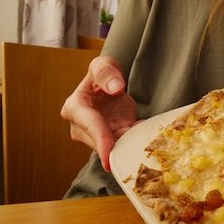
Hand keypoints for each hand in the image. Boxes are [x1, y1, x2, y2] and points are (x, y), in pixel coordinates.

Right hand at [60, 55, 137, 171]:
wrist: (110, 86)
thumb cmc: (102, 74)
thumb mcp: (103, 64)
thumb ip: (106, 72)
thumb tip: (115, 88)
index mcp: (75, 108)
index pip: (90, 125)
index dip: (100, 141)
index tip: (108, 159)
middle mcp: (81, 128)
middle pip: (103, 141)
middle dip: (121, 144)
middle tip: (143, 146)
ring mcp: (96, 137)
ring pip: (115, 147)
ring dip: (131, 145)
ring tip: (147, 141)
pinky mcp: (112, 140)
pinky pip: (126, 144)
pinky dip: (137, 141)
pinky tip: (148, 136)